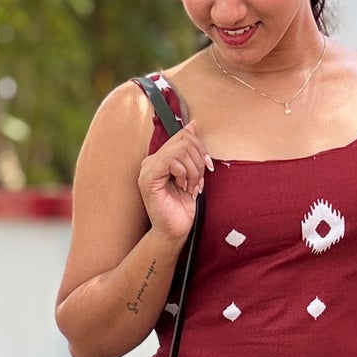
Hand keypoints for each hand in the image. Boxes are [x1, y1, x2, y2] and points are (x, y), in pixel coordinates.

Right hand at [138, 118, 212, 243]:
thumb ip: (192, 153)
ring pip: (181, 150)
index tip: (208, 167)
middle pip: (184, 140)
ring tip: (191, 187)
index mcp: (162, 158)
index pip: (184, 135)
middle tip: (199, 181)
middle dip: (199, 160)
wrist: (175, 231)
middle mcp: (152, 160)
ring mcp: (148, 168)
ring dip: (194, 171)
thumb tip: (193, 125)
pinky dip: (184, 174)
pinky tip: (183, 188)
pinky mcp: (148, 177)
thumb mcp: (194, 175)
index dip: (201, 148)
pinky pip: (172, 161)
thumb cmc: (184, 207)